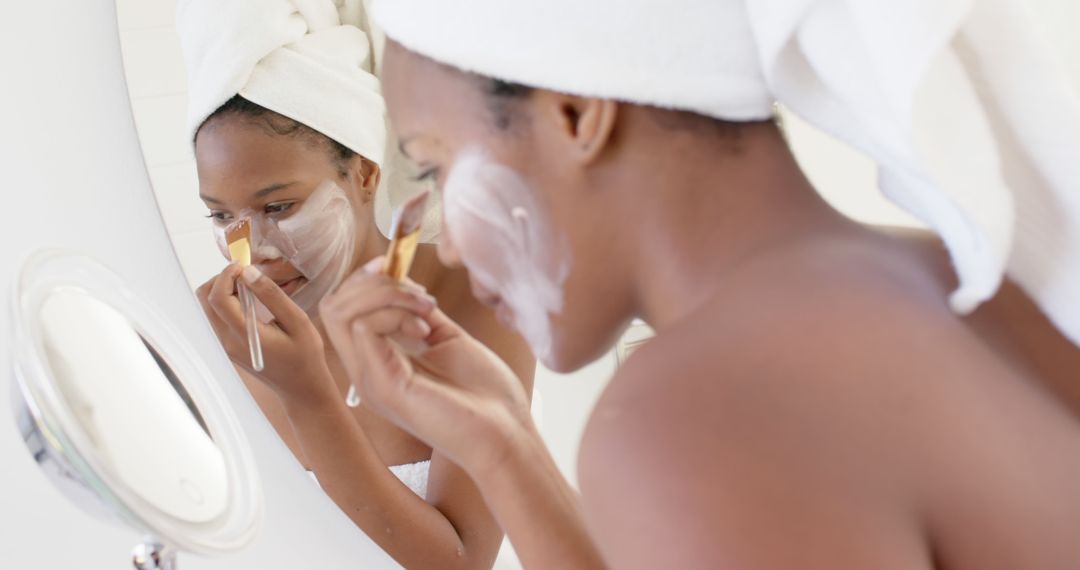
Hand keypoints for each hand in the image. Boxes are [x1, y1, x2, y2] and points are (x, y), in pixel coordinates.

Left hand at [196, 263, 334, 403]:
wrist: (301, 388)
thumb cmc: (305, 356)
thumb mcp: (297, 322)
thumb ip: (272, 295)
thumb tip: (249, 272)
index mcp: (244, 335)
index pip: (218, 297)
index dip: (226, 274)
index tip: (245, 265)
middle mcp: (227, 341)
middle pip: (205, 299)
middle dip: (222, 279)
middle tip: (248, 275)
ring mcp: (225, 345)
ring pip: (208, 306)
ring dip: (225, 290)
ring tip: (251, 288)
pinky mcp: (228, 346)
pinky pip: (217, 316)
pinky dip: (228, 302)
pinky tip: (251, 302)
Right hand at [320, 258, 535, 477]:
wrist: (506, 435)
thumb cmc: (486, 397)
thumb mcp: (449, 341)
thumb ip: (422, 317)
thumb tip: (409, 287)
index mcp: (379, 364)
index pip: (342, 310)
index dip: (366, 281)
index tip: (402, 272)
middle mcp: (367, 373)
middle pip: (334, 306)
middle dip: (373, 281)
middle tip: (416, 290)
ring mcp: (371, 380)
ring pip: (342, 312)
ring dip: (387, 294)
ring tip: (426, 309)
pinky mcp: (385, 385)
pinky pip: (364, 328)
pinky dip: (395, 313)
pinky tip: (426, 329)